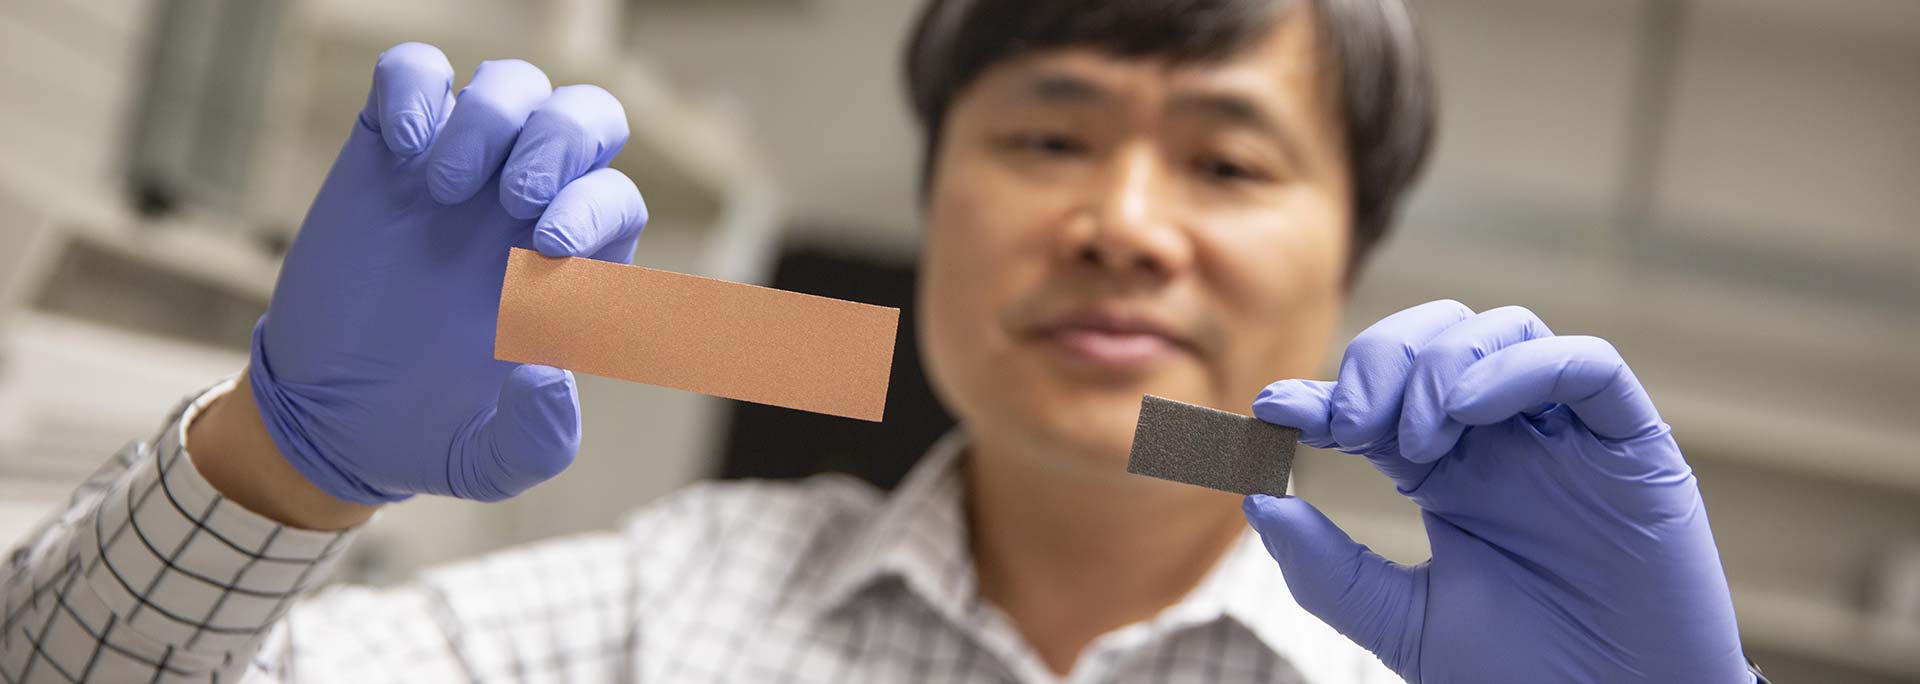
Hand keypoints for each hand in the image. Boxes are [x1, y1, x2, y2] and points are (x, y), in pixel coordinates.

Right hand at [247, 43, 646, 504]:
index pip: (615, 196)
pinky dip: (414, 86)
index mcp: (570, 267)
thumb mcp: (491, 461)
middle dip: (564, 136)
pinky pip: (417, 72)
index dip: (595, 204)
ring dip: (492, 116)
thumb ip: (540, 437)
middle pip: (588, 117)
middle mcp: (527, 207)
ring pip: (513, 86)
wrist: (328, 418)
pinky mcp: (388, 152)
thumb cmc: (427, 435)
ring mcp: (461, 172)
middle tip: (514, 193)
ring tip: (444, 188)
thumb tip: (553, 374)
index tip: (548, 245)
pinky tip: (398, 146)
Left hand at [1243, 301, 1749, 682]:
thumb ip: (1331, 569)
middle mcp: (1506, 441)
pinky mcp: (1633, 448)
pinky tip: (1468, 410)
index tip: (1272, 409)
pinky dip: (1522, 367)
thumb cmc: (1523, 675)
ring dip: (1442, 363)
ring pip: (1506, 332)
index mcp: (1450, 473)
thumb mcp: (1404, 624)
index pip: (1380, 399)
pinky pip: (1588, 368)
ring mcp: (1569, 438)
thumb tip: (1257, 501)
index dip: (1324, 392)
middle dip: (1381, 360)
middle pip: (1439, 339)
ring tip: (1410, 436)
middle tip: (1348, 423)